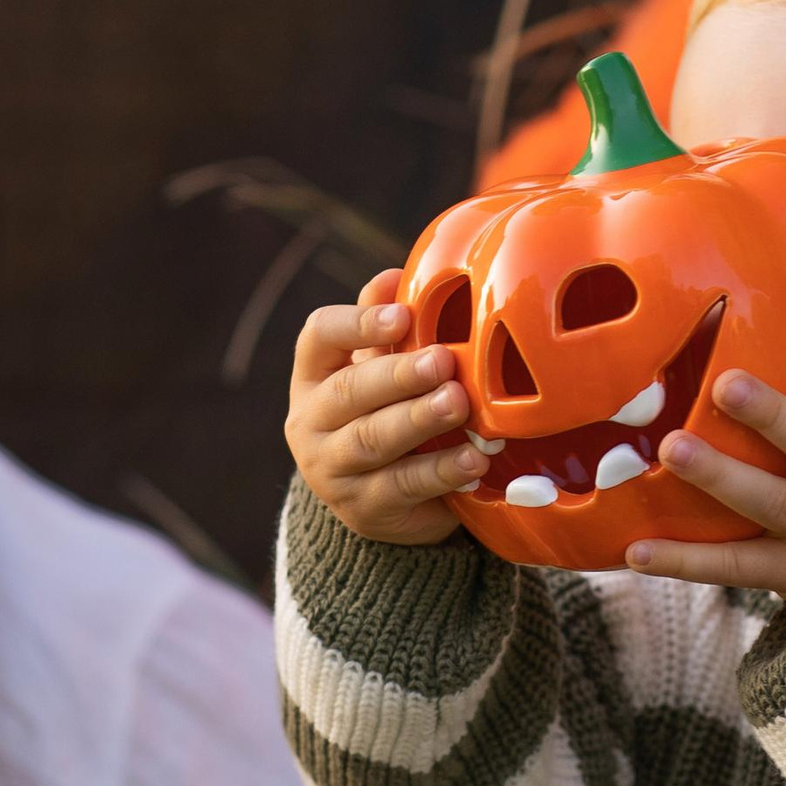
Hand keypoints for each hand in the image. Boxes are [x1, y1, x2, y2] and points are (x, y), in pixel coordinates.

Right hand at [286, 270, 487, 545]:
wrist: (377, 497)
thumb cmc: (384, 411)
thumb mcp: (380, 366)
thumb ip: (385, 323)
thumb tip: (396, 276)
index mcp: (314, 373)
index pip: (320, 337)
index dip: (358, 324)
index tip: (403, 317)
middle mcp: (311, 421)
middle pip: (349, 391)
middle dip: (399, 375)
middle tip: (442, 361)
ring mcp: (331, 470)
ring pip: (373, 440)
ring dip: (419, 420)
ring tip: (458, 405)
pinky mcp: (363, 510)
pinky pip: (403, 487)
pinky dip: (441, 471)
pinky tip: (474, 459)